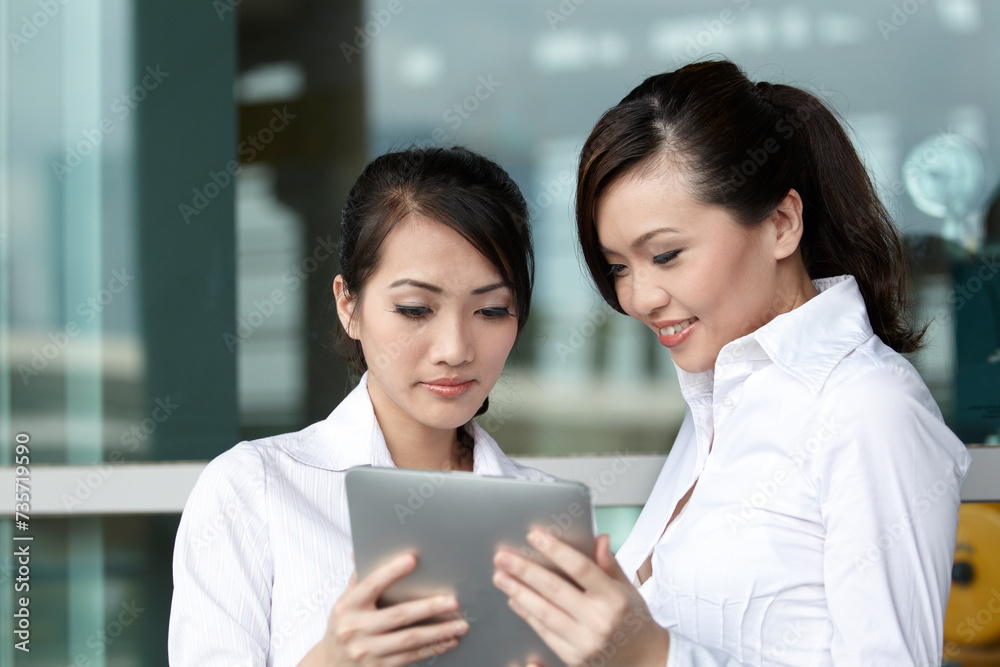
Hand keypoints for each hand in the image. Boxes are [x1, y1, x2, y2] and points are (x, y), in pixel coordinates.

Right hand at [307, 552, 468, 666]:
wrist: (329, 665)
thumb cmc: (344, 625)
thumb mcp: (345, 601)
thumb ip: (358, 578)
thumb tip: (362, 550)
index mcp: (348, 606)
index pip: (371, 584)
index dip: (392, 571)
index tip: (412, 559)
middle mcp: (355, 629)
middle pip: (398, 615)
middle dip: (429, 608)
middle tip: (453, 601)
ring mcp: (366, 651)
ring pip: (410, 639)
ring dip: (439, 632)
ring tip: (461, 624)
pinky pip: (411, 656)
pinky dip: (433, 648)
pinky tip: (449, 641)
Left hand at [493, 532, 669, 666]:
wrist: (646, 662)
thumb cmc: (634, 621)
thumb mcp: (629, 590)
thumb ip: (610, 564)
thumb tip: (599, 538)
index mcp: (615, 599)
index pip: (581, 569)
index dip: (556, 551)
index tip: (534, 536)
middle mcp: (600, 621)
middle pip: (555, 590)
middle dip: (525, 571)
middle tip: (503, 556)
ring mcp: (586, 642)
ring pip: (544, 613)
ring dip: (519, 593)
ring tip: (501, 577)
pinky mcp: (574, 658)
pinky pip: (544, 632)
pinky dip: (527, 615)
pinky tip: (515, 599)